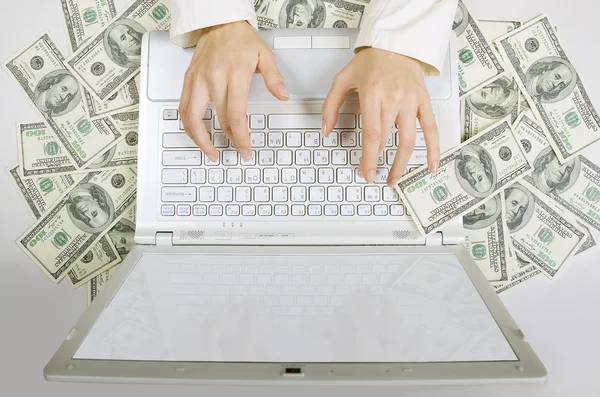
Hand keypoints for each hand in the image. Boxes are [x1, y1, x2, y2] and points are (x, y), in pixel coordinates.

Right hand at [179, 21, 288, 160]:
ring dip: (200, 138)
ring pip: (192, 117)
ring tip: (210, 151)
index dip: (240, 136)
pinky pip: (182, 107)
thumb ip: (274, 77)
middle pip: (218, 118)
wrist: (219, 21)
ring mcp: (198, 79)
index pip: (236, 113)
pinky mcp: (188, 79)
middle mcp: (213, 77)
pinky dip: (188, 125)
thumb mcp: (265, 54)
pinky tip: (195, 134)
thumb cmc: (241, 38)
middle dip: (227, 140)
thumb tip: (282, 96)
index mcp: (234, 73)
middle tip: (235, 152)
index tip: (245, 148)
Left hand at [322, 48, 439, 186]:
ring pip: (409, 139)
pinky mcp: (424, 102)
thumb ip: (331, 105)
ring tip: (395, 178)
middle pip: (388, 139)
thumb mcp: (342, 79)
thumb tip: (325, 130)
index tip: (366, 173)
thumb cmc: (370, 62)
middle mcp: (394, 98)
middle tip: (373, 176)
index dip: (369, 157)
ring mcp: (411, 101)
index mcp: (373, 94)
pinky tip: (431, 166)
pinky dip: (433, 149)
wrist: (396, 44)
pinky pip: (431, 129)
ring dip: (402, 163)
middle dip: (380, 162)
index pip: (372, 133)